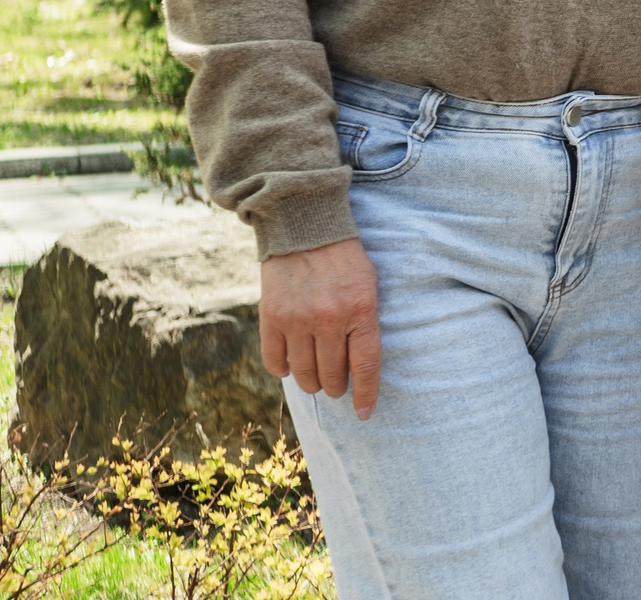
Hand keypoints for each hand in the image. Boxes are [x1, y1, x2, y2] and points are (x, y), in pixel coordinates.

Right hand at [260, 236, 382, 418]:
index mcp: (361, 311)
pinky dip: (284, 369)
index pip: (366, 367)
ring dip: (311, 381)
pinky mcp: (271, 318)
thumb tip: (359, 369)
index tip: (364, 413)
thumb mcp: (369, 286)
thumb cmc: (344, 259)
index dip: (366, 396)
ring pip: (304, 376)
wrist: (305, 227)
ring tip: (315, 373)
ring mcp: (298, 320)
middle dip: (336, 386)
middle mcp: (329, 319)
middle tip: (336, 382)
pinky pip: (276, 363)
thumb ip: (365, 324)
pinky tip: (292, 361)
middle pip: (333, 377)